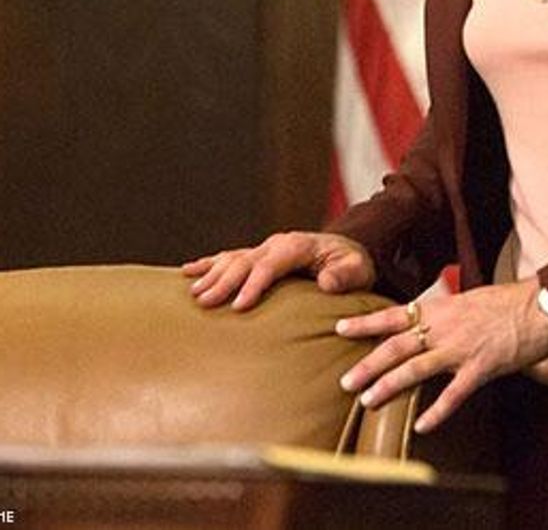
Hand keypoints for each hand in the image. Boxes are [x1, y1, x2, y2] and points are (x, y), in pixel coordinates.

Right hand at [182, 231, 375, 310]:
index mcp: (299, 246)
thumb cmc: (353, 265)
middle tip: (205, 303)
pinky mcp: (258, 256)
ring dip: (212, 274)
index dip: (255, 283)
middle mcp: (278, 243)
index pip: (272, 264)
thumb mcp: (358, 270)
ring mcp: (266, 248)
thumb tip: (325, 282)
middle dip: (225, 281)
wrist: (347, 254)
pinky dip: (207, 263)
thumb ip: (345, 276)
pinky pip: (228, 257)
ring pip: (233, 258)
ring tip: (194, 293)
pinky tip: (186, 271)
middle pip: (246, 261)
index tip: (240, 306)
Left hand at [335, 277, 547, 433]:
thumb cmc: (509, 302)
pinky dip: (437, 411)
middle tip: (345, 380)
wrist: (542, 306)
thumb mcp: (471, 299)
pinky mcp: (482, 367)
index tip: (341, 326)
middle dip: (369, 363)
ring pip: (417, 368)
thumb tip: (427, 319)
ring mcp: (462, 348)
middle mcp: (446, 327)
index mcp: (442, 309)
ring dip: (390, 385)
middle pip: (398, 345)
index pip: (396, 314)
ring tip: (368, 401)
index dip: (367, 322)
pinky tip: (422, 426)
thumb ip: (446, 312)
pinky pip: (454, 393)